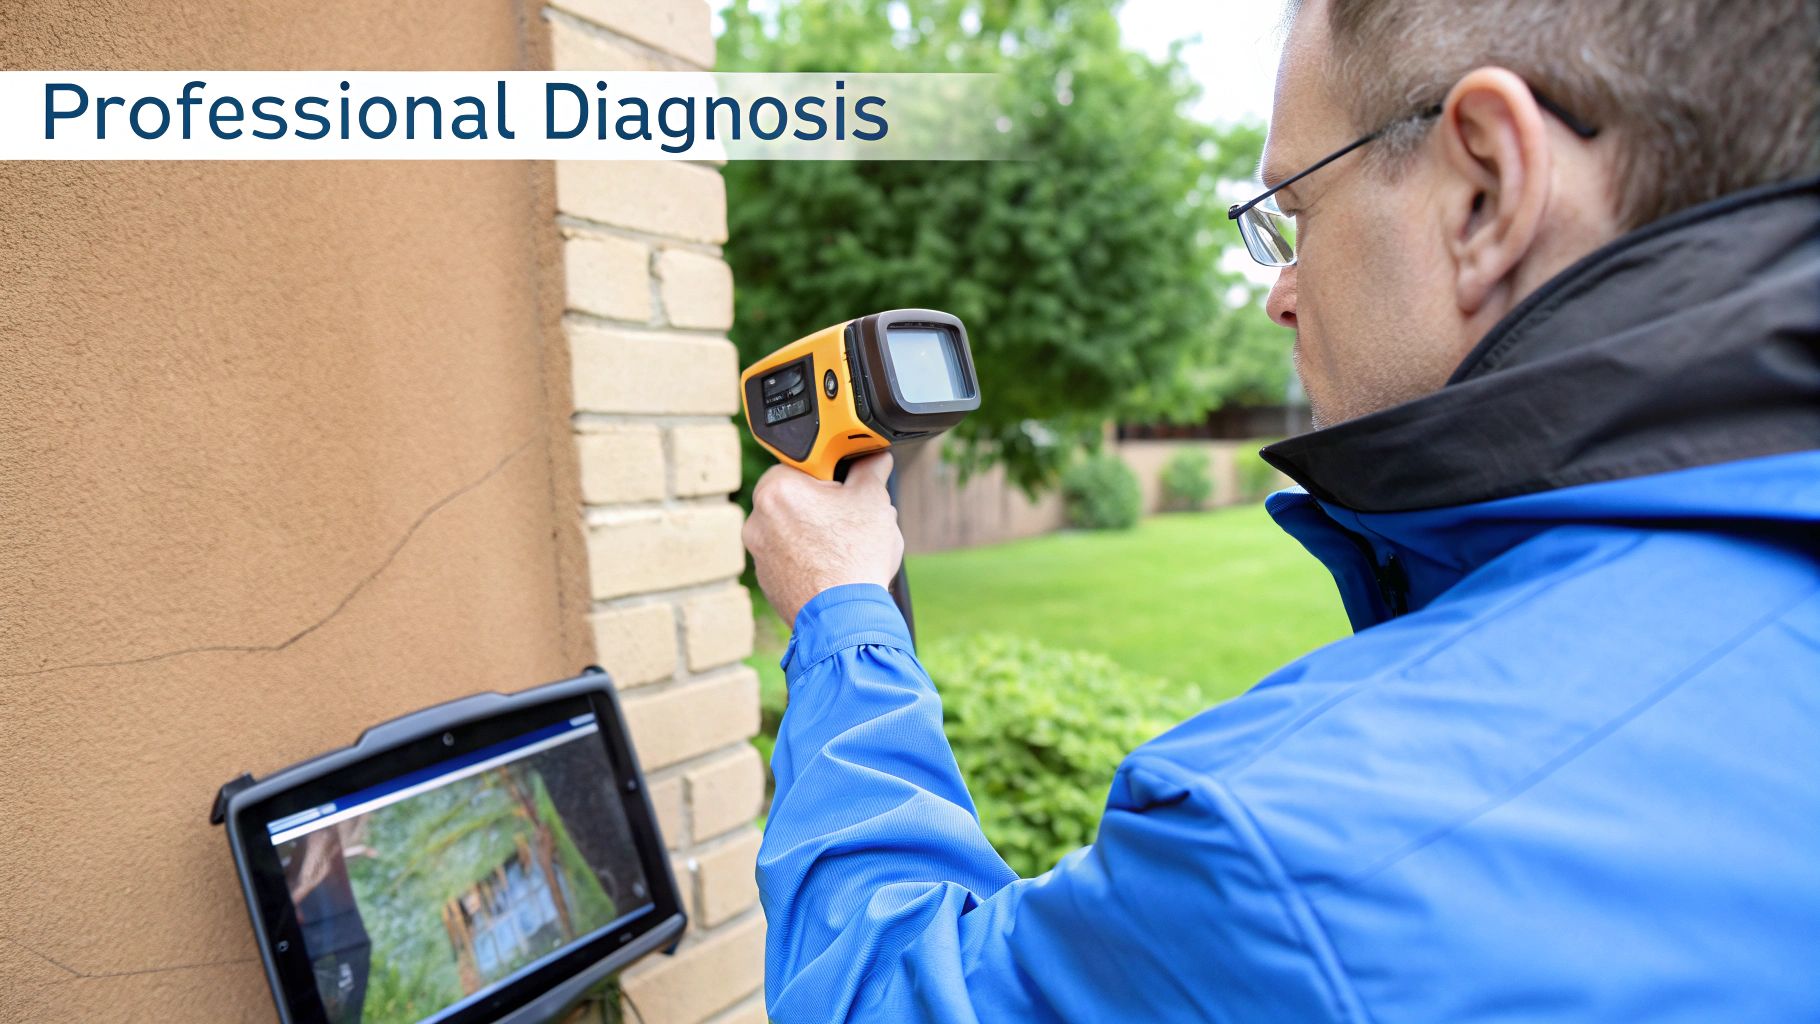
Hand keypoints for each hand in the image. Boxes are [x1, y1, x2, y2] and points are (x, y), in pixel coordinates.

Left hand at [742, 452, 903, 626]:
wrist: (844, 618)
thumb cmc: (854, 558)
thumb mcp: (873, 501)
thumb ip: (870, 471)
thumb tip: (875, 459)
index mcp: (776, 489)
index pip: (804, 466)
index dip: (831, 475)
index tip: (846, 485)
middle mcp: (757, 520)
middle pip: (797, 499)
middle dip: (824, 505)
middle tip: (850, 517)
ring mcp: (758, 554)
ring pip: (792, 531)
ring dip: (815, 534)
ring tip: (845, 548)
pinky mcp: (766, 581)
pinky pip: (789, 559)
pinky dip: (808, 560)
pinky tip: (834, 569)